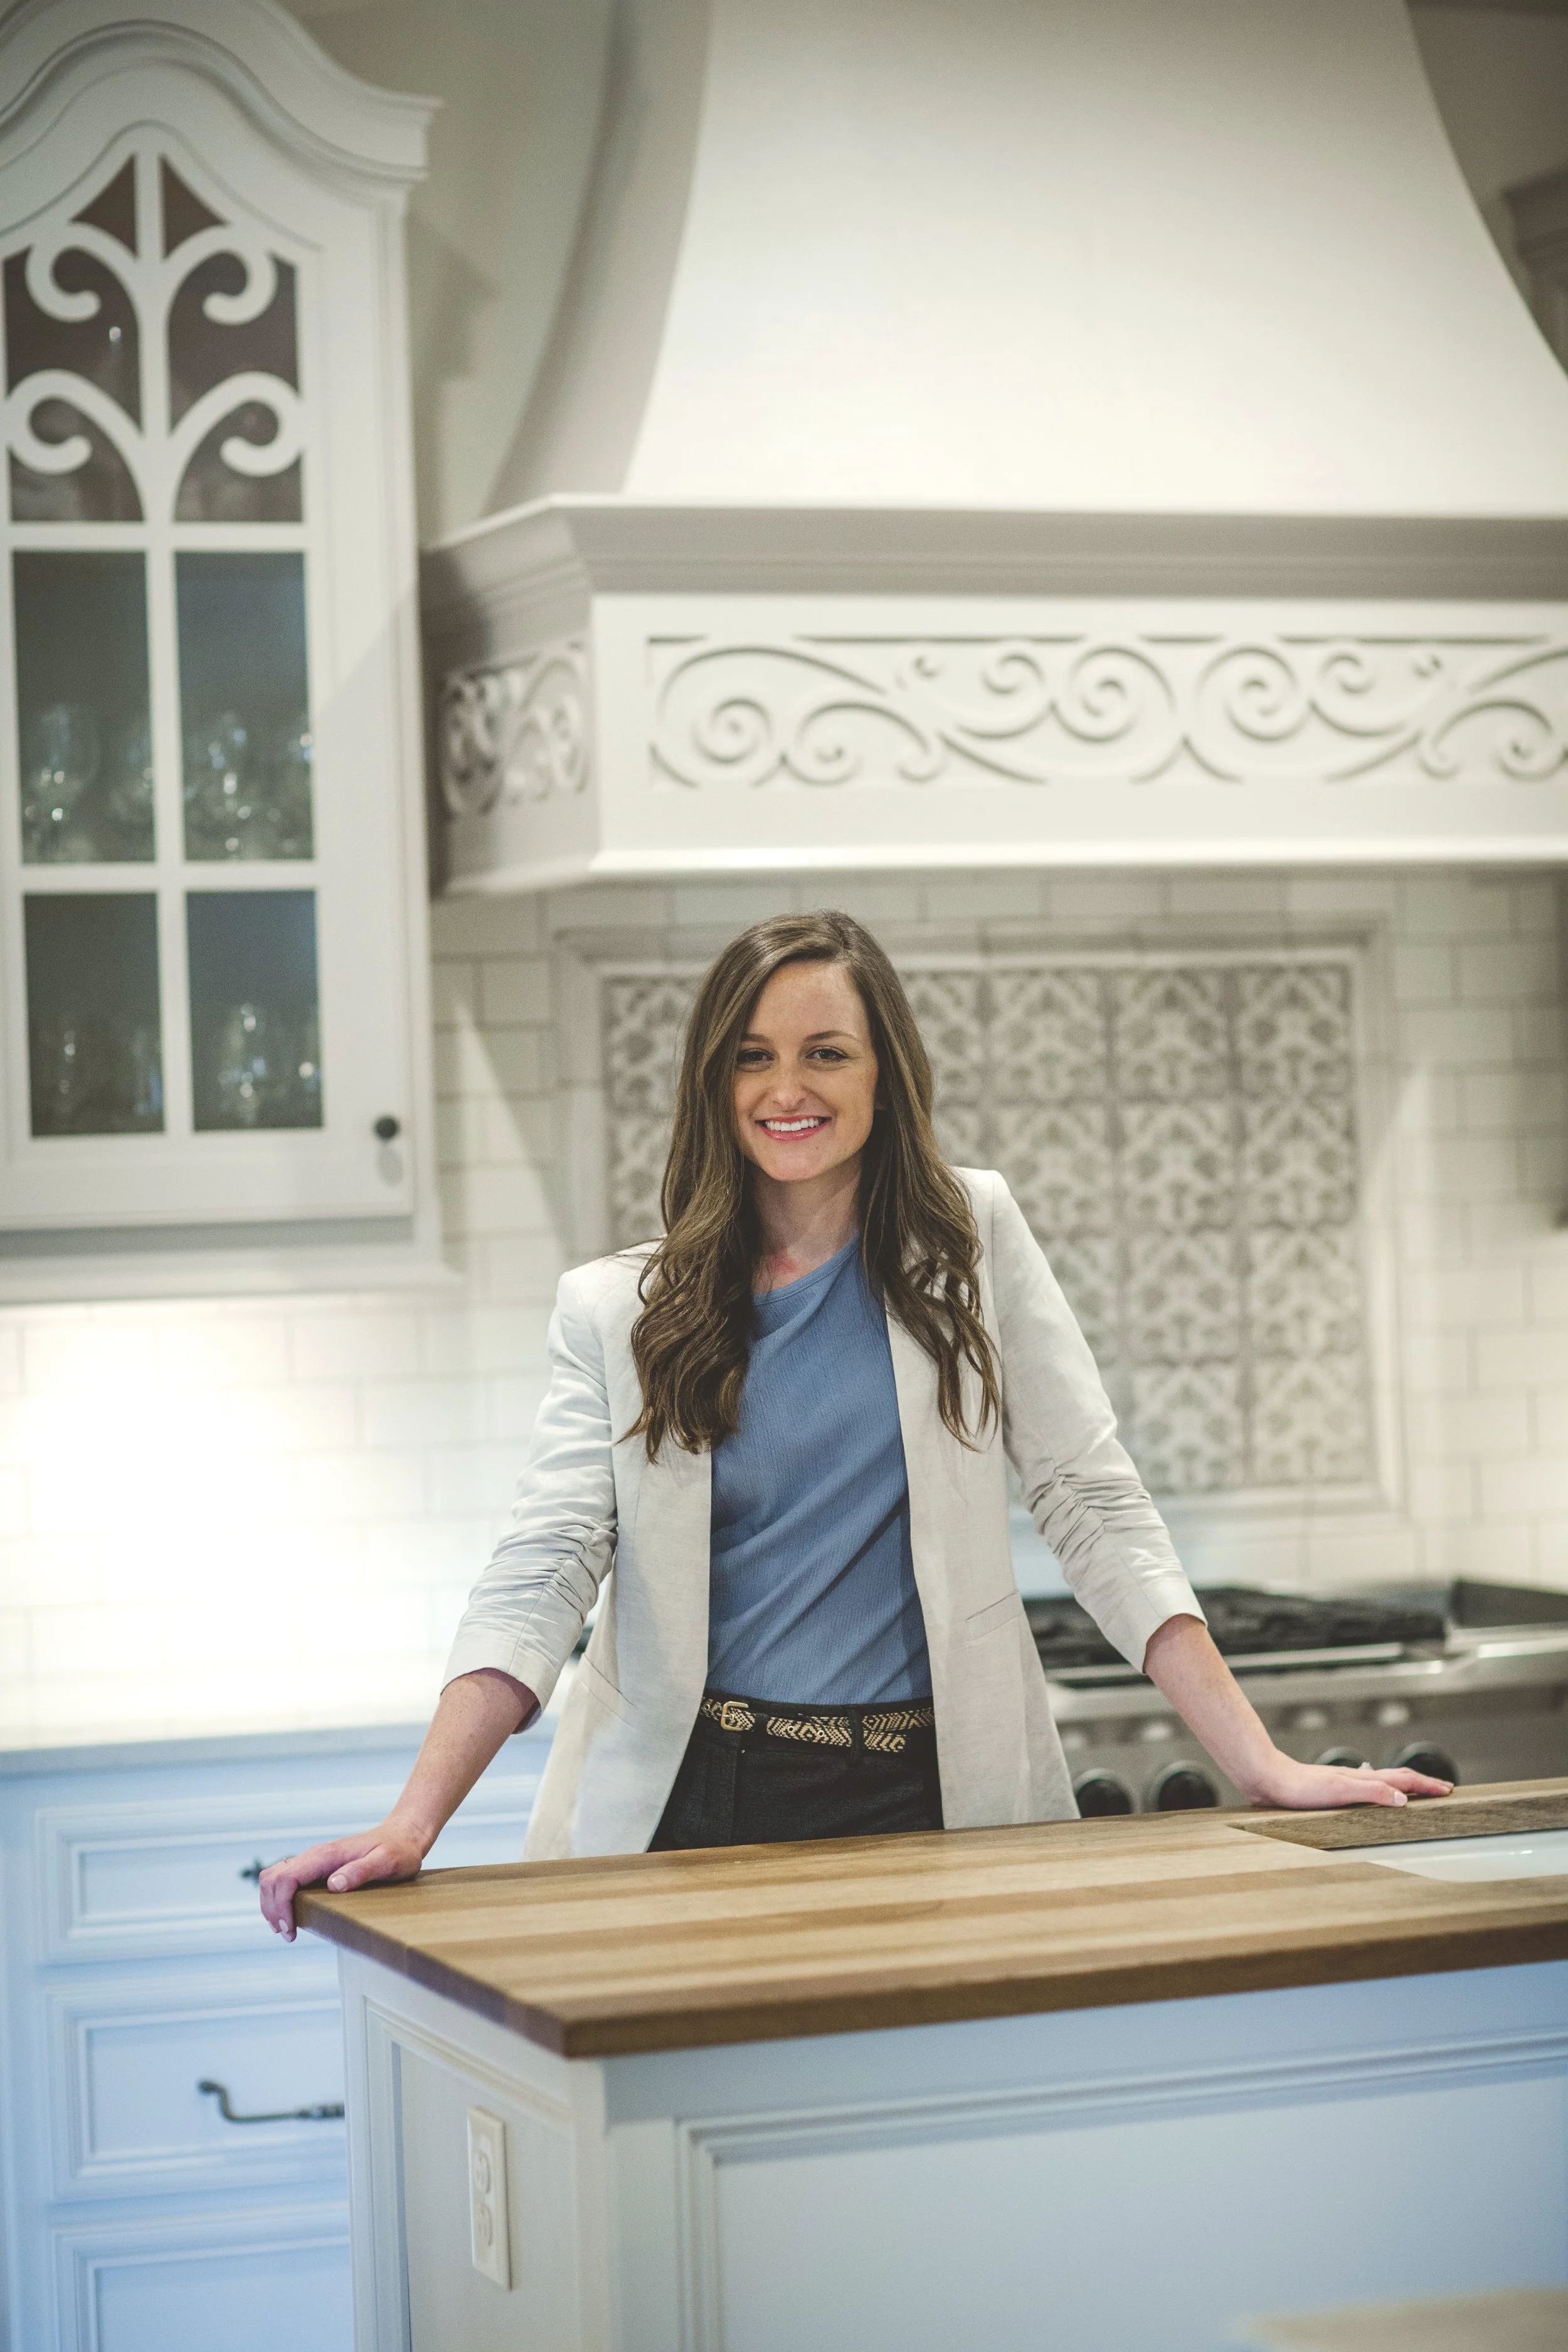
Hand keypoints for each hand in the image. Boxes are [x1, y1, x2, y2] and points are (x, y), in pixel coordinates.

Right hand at [259, 1818, 428, 1942]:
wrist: (403, 1836)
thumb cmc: (398, 1850)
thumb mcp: (386, 1862)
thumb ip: (360, 1871)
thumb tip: (333, 1885)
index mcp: (326, 1856)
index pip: (285, 1878)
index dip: (280, 1905)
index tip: (290, 1929)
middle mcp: (315, 1856)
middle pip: (272, 1878)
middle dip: (271, 1907)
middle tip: (287, 1933)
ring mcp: (315, 1861)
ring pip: (275, 1878)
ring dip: (272, 1904)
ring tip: (286, 1929)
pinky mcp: (318, 1868)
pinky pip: (287, 1880)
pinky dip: (280, 1898)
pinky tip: (292, 1916)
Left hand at [1244, 1753, 1453, 1811]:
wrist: (1270, 1779)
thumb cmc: (1301, 1788)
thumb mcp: (1340, 1792)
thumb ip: (1371, 1794)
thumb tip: (1403, 1799)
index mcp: (1363, 1779)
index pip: (1403, 1780)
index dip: (1426, 1785)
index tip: (1448, 1790)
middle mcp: (1357, 1778)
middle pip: (1397, 1777)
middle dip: (1422, 1783)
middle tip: (1443, 1789)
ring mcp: (1345, 1782)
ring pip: (1383, 1781)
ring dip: (1404, 1785)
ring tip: (1418, 1790)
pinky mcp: (1333, 1789)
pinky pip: (1367, 1788)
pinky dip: (1381, 1790)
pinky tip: (1374, 1792)